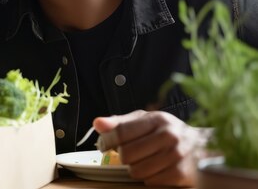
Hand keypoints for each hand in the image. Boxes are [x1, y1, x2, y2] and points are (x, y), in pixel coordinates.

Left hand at [93, 110, 207, 186]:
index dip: (107, 141)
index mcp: (156, 119)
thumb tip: (97, 123)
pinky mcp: (181, 174)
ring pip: (137, 171)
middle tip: (129, 155)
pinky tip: (156, 169)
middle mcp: (168, 135)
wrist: (203, 147)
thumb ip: (119, 122)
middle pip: (127, 154)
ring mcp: (176, 156)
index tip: (105, 145)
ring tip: (144, 161)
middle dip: (124, 157)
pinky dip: (149, 178)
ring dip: (135, 169)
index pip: (121, 131)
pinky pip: (151, 182)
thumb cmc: (167, 132)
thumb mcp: (145, 121)